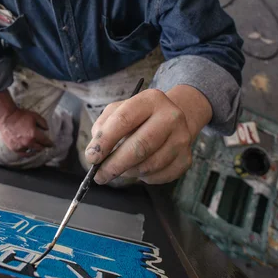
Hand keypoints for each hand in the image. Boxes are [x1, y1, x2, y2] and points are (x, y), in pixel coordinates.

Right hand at [0, 109, 52, 154]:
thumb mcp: (34, 116)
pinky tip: (29, 151)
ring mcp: (21, 146)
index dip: (50, 143)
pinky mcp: (14, 148)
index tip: (52, 144)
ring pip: (32, 152)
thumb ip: (43, 122)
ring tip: (37, 148)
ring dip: (36, 150)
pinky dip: (28, 153)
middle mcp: (28, 142)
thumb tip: (47, 129)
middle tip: (44, 145)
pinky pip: (23, 154)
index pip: (45, 142)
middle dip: (43, 146)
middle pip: (40, 148)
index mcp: (34, 135)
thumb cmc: (20, 116)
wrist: (6, 117)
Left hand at [84, 86, 211, 184]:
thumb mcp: (120, 110)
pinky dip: (143, 177)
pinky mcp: (186, 159)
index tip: (91, 157)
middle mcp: (171, 117)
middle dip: (115, 164)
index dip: (105, 141)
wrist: (173, 119)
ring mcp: (182, 139)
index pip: (124, 120)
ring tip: (118, 169)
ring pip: (149, 165)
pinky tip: (139, 169)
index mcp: (151, 99)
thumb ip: (103, 126)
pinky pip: (159, 176)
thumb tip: (95, 152)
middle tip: (99, 175)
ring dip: (128, 171)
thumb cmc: (139, 116)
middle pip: (140, 146)